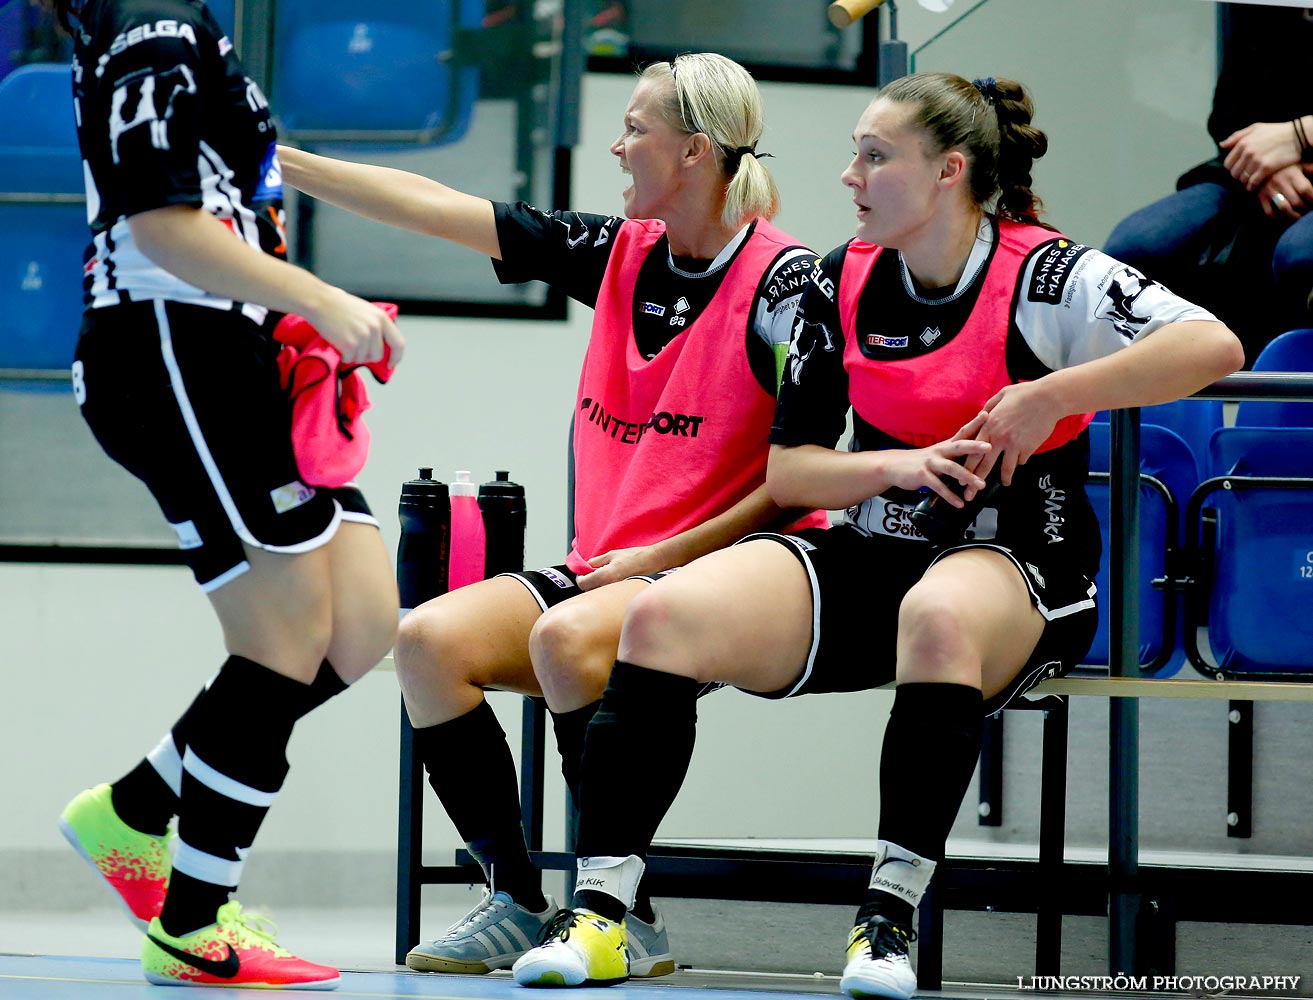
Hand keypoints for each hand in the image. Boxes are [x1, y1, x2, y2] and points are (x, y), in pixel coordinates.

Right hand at [307, 290, 404, 366]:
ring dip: (352, 354)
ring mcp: (363, 336)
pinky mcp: (349, 344)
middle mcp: (375, 328)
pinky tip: (337, 342)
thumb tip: (382, 347)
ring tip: (343, 339)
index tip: (390, 364)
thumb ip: (377, 326)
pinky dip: (343, 355)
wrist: (320, 301)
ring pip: (362, 359)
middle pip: (378, 355)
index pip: (398, 344)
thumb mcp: (367, 311)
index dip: (396, 357)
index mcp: (382, 318)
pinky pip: (349, 359)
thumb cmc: (340, 305)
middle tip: (354, 347)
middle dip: (367, 356)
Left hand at [576, 544, 666, 590]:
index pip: (583, 583)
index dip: (580, 577)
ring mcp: (615, 591)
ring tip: (604, 574)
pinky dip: (606, 586)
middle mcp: (609, 586)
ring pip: (598, 592)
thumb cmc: (634, 556)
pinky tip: (612, 579)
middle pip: (589, 590)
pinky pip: (608, 592)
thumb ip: (597, 561)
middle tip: (592, 572)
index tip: (582, 572)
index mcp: (605, 576)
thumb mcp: (612, 554)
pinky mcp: (621, 593)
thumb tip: (587, 565)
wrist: (652, 561)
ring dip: (597, 584)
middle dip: (588, 581)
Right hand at [877, 411, 991, 507]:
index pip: (962, 432)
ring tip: (981, 485)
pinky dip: (950, 496)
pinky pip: (938, 486)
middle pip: (959, 446)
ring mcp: (930, 463)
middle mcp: (939, 451)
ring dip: (967, 476)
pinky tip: (960, 504)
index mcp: (945, 445)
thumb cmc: (921, 461)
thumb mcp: (938, 453)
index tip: (987, 414)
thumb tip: (977, 450)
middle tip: (990, 447)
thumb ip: (954, 452)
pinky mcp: (922, 475)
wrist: (893, 466)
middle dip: (974, 446)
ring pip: (951, 468)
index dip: (974, 423)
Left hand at [973, 382, 1063, 486]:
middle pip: (984, 466)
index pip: (972, 452)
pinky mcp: (1028, 448)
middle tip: (969, 496)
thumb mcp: (1000, 396)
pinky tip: (1021, 462)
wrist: (1048, 398)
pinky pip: (1021, 460)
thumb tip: (982, 415)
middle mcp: (998, 438)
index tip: (960, 479)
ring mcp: (1014, 445)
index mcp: (988, 426)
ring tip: (1004, 484)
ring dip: (1004, 478)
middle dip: (974, 483)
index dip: (965, 467)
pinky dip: (1021, 461)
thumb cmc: (1024, 394)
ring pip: (1005, 468)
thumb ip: (988, 408)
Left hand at [1221, 121, 1303, 191]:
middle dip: (1238, 176)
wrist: (1298, 136)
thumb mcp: (1256, 128)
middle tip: (1245, 176)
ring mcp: (1256, 160)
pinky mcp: (1266, 168)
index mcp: (1243, 142)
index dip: (1232, 168)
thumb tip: (1221, 145)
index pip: (1228, 163)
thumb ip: (1237, 136)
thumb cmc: (1277, 131)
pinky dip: (1252, 186)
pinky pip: (1252, 183)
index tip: (1239, 169)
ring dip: (1245, 182)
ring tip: (1250, 181)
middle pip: (1234, 173)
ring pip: (1242, 179)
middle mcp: (1247, 152)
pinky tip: (1254, 186)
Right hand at [1259, 164, 1312, 220]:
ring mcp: (1269, 191)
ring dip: (1294, 216)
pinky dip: (1278, 218)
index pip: (1306, 190)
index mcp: (1292, 174)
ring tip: (1298, 216)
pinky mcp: (1260, 198)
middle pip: (1297, 202)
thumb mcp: (1299, 164)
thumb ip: (1311, 169)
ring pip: (1284, 209)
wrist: (1259, 167)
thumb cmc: (1285, 168)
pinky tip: (1283, 216)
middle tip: (1307, 210)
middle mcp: (1281, 182)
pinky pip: (1270, 212)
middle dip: (1305, 209)